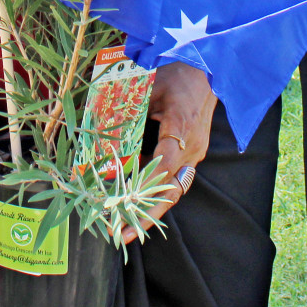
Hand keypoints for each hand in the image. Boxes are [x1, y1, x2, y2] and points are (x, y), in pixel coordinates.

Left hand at [129, 63, 216, 240]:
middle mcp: (191, 147)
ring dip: (150, 210)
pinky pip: (175, 179)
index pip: (163, 165)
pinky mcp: (193, 154)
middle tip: (123, 235)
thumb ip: (128, 110)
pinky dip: (155, 192)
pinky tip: (134, 200)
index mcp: (181, 127)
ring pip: (174, 190)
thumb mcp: (149, 87)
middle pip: (171, 190)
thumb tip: (98, 129)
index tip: (123, 203)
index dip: (143, 186)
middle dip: (147, 215)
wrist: (208, 70)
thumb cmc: (177, 75)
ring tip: (126, 227)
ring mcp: (195, 153)